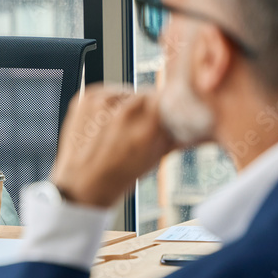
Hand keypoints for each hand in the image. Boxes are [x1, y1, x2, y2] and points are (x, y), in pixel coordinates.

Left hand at [49, 86, 182, 207]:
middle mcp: (126, 110)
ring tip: (118, 129)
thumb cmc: (118, 178)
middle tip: (139, 127)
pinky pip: (106, 93)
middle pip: (146, 94)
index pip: (167, 98)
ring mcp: (102, 102)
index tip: (164, 114)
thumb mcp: (154, 159)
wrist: (82, 185)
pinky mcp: (86, 98)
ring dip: (127, 105)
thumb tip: (196, 126)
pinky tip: (104, 124)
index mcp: (148, 125)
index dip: (166, 107)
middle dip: (146, 108)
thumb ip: (175, 136)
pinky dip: (108, 104)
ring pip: (127, 92)